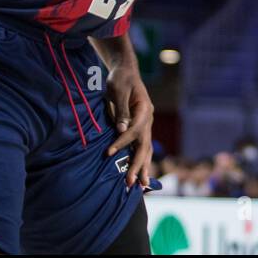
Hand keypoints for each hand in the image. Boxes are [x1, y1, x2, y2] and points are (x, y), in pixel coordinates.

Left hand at [105, 67, 153, 189]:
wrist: (125, 71)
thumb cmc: (120, 79)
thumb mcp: (118, 90)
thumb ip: (121, 111)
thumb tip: (121, 129)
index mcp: (145, 109)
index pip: (134, 130)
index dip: (122, 142)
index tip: (108, 153)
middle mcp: (149, 119)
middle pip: (145, 146)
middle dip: (138, 166)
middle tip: (131, 183)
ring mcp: (146, 125)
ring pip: (146, 149)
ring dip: (143, 168)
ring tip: (141, 187)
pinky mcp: (141, 128)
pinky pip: (142, 147)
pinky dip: (142, 161)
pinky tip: (141, 174)